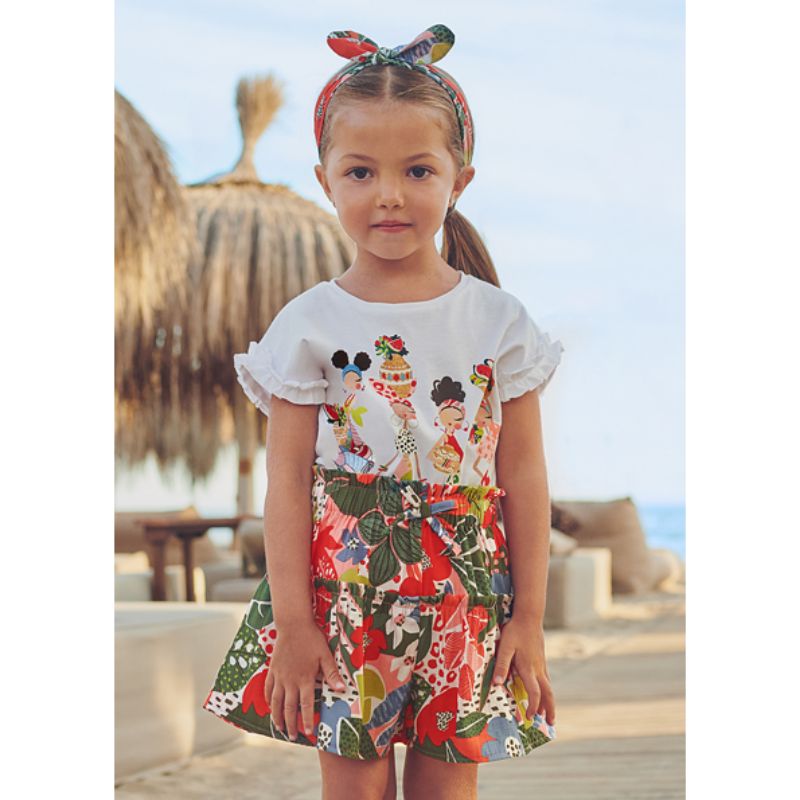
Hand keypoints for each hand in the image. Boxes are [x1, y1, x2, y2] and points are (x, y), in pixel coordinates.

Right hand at [264, 621, 345, 739]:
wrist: (293, 624)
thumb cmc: (312, 639)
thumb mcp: (325, 655)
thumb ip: (332, 673)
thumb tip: (342, 689)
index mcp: (305, 679)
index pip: (306, 705)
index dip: (307, 720)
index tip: (309, 733)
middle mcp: (290, 681)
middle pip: (289, 708)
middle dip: (290, 724)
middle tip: (292, 737)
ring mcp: (280, 676)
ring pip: (276, 702)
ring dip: (277, 716)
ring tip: (278, 728)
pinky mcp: (273, 670)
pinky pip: (268, 688)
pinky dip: (268, 700)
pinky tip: (270, 706)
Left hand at [491, 616, 555, 725]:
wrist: (529, 616)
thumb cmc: (515, 631)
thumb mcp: (505, 647)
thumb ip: (502, 665)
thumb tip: (497, 684)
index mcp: (529, 668)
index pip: (535, 693)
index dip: (533, 706)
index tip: (528, 717)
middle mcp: (538, 669)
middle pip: (548, 694)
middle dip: (549, 710)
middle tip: (550, 724)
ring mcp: (542, 664)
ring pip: (549, 687)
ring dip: (549, 702)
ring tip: (547, 715)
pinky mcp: (542, 659)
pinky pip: (546, 679)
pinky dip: (547, 691)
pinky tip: (544, 693)